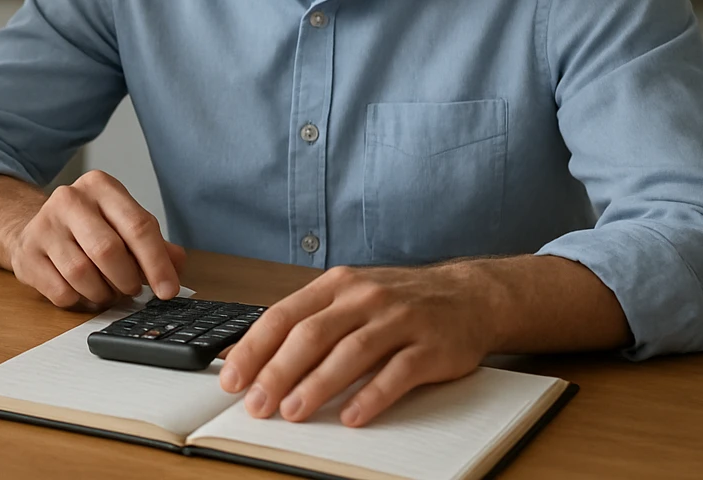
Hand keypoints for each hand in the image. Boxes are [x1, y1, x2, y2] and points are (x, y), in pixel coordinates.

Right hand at [7, 170, 186, 308]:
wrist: (36, 230)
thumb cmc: (89, 229)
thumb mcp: (123, 225)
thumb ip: (154, 243)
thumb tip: (177, 264)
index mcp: (100, 186)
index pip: (138, 226)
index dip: (157, 264)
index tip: (168, 290)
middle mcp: (69, 199)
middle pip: (108, 250)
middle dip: (127, 280)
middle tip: (131, 289)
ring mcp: (44, 225)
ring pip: (82, 274)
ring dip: (102, 293)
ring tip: (107, 290)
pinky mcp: (27, 253)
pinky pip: (61, 291)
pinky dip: (79, 300)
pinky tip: (82, 291)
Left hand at [219, 262, 497, 426]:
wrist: (469, 295)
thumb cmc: (398, 301)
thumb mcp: (350, 296)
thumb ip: (309, 320)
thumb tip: (257, 356)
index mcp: (336, 286)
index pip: (283, 315)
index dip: (254, 348)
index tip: (233, 378)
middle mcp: (364, 298)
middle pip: (311, 335)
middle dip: (278, 372)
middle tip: (257, 404)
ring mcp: (399, 320)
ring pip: (350, 353)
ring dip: (317, 386)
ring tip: (293, 411)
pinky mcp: (431, 346)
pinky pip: (397, 373)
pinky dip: (372, 396)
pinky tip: (352, 416)